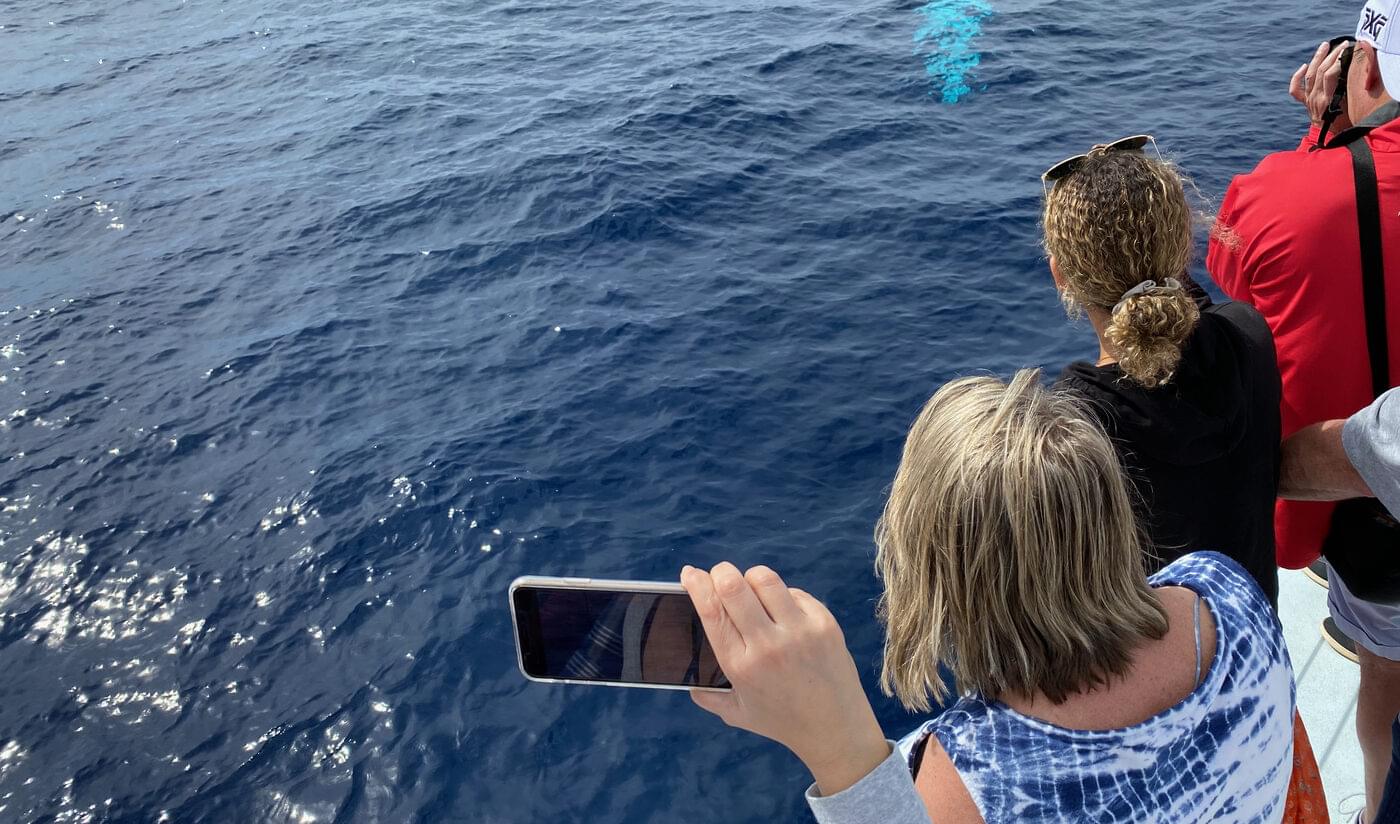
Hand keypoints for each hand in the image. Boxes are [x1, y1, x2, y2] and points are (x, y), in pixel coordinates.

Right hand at [680, 563, 889, 795]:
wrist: (836, 728)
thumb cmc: (783, 721)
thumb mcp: (738, 714)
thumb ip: (710, 697)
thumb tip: (689, 682)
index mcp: (740, 666)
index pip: (711, 610)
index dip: (696, 584)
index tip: (689, 574)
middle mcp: (768, 645)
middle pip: (733, 586)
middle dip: (719, 572)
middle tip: (718, 576)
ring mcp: (799, 631)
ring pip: (764, 579)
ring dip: (751, 577)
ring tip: (750, 588)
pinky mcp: (825, 623)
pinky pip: (794, 592)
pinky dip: (782, 594)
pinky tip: (781, 609)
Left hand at [1290, 40, 1352, 129]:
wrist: (1332, 137)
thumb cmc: (1346, 122)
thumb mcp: (1351, 107)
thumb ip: (1349, 91)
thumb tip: (1354, 72)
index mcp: (1328, 100)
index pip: (1330, 75)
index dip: (1338, 60)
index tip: (1348, 50)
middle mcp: (1315, 98)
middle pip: (1320, 71)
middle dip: (1332, 55)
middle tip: (1343, 44)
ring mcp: (1308, 100)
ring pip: (1309, 75)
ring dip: (1317, 58)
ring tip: (1325, 45)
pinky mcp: (1304, 102)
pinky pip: (1296, 89)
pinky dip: (1297, 77)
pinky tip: (1303, 66)